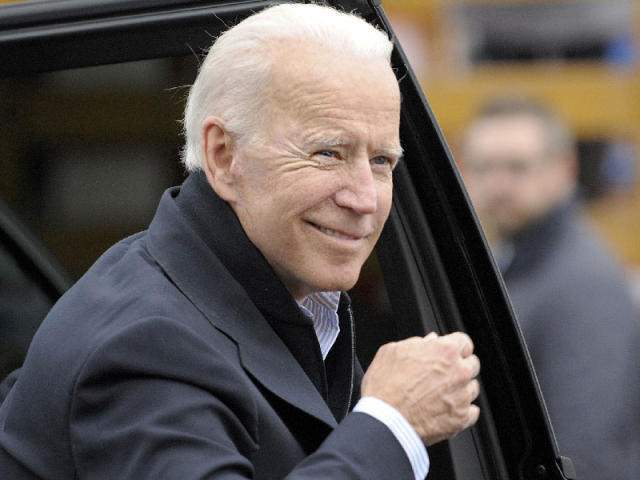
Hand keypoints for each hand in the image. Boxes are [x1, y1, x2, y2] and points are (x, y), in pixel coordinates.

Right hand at [361, 332, 480, 444]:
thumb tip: (429, 341)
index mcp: (444, 351)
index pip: (464, 342)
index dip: (455, 347)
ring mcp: (462, 396)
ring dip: (461, 389)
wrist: (385, 420)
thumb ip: (416, 343)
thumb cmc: (384, 386)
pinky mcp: (461, 418)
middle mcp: (459, 372)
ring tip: (439, 395)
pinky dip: (462, 411)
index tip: (449, 353)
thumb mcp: (392, 352)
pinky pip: (471, 412)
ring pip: (472, 388)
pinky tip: (445, 411)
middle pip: (472, 364)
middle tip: (442, 374)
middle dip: (460, 366)